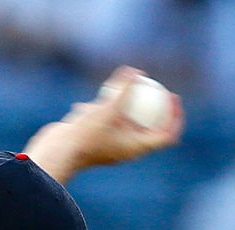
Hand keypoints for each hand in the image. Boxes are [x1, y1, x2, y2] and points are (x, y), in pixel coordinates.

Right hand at [24, 66, 183, 183]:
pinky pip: (102, 123)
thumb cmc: (86, 135)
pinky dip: (99, 111)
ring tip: (113, 89)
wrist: (59, 153)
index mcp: (136, 148)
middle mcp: (126, 149)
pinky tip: (82, 106)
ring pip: (123, 123)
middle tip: (155, 86)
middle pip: (149, 128)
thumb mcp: (107, 107)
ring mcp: (110, 146)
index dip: (175, 116)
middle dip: (155, 109)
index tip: (173, 96)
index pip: (165, 135)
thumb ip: (123, 89)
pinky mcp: (94, 142)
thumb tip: (136, 72)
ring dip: (123, 106)